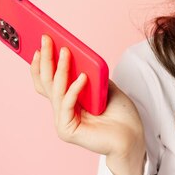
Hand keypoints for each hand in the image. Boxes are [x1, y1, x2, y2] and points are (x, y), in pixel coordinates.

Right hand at [30, 34, 145, 160]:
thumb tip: (78, 54)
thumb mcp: (103, 86)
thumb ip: (90, 73)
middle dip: (46, 58)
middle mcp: (62, 109)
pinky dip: (74, 89)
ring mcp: (62, 120)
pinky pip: (67, 104)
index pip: (47, 80)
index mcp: (67, 99)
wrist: (133, 135)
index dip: (41, 61)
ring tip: (66, 52)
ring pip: (56, 90)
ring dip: (61, 69)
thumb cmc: (120, 113)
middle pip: (46, 82)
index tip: (43, 41)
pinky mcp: (68, 129)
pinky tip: (83, 77)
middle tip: (47, 39)